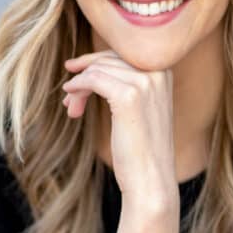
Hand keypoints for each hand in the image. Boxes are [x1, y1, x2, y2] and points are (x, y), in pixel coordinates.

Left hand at [61, 50, 176, 204]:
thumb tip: (93, 65)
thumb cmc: (141, 149)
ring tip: (71, 107)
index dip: (95, 61)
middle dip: (84, 75)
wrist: (150, 179)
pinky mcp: (129, 96)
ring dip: (78, 86)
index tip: (74, 69)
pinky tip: (70, 98)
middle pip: (108, 59)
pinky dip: (77, 86)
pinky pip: (93, 79)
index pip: (122, 53)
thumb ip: (128, 84)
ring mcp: (145, 83)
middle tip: (69, 99)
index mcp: (163, 71)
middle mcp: (158, 72)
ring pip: (98, 70)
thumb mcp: (141, 109)